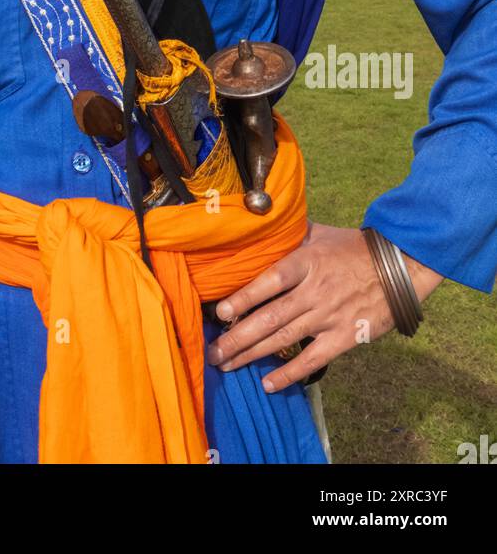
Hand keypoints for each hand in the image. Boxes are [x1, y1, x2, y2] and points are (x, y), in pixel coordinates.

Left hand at [205, 221, 442, 391]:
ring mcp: (328, 316)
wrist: (398, 265)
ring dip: (252, 354)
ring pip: (284, 338)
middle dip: (237, 336)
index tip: (220, 312)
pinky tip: (268, 384)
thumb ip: (290, 237)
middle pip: (270, 316)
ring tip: (227, 365)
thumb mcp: (319, 233)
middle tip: (213, 352)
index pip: (269, 281)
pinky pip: (312, 359)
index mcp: (305, 262)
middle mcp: (313, 291)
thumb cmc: (353, 247)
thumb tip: (260, 228)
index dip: (244, 297)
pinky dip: (289, 373)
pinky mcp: (344, 336)